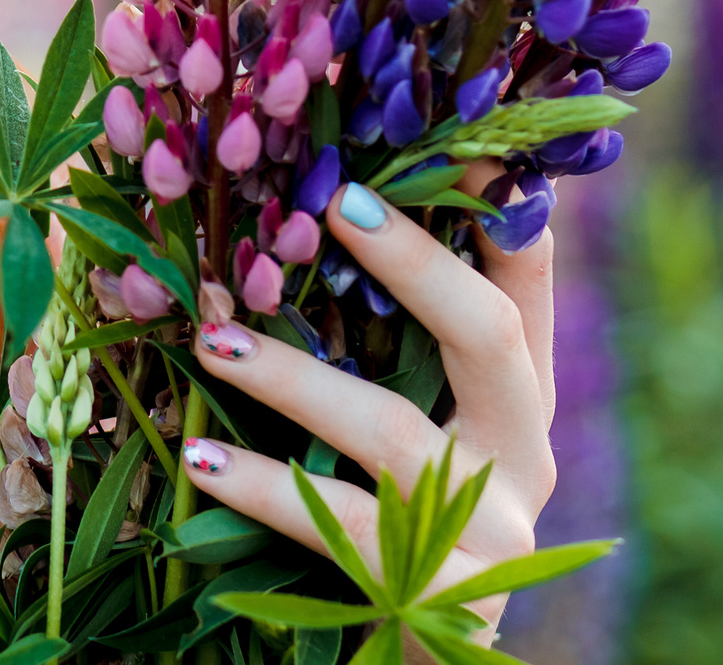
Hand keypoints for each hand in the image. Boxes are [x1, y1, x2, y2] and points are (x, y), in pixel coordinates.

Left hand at [175, 167, 555, 632]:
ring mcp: (488, 524)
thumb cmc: (406, 521)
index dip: (498, 205)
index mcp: (520, 399)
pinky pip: (334, 522)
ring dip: (294, 377)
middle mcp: (522, 452)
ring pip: (391, 430)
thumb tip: (306, 214)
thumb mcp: (420, 428)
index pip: (524, 280)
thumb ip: (394, 344)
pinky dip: (259, 486)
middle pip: (487, 335)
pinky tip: (198, 453)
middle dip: (414, 263)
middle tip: (336, 200)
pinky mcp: (437, 590)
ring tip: (210, 337)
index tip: (456, 133)